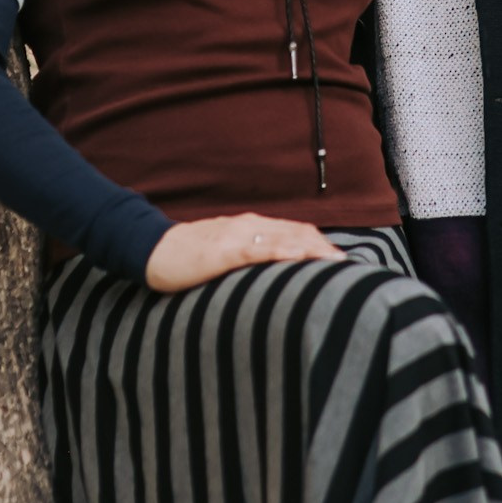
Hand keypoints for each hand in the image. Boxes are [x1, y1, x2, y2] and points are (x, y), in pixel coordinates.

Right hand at [143, 213, 343, 291]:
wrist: (153, 249)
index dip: (320, 244)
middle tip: (348, 266)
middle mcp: (250, 225)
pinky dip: (284, 252)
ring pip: (285, 238)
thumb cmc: (188, 257)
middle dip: (324, 248)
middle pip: (298, 232)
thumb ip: (248, 259)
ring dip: (313, 250)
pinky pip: (260, 250)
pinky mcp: (225, 249)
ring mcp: (238, 235)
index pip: (296, 231)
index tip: (341, 261)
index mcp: (252, 227)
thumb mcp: (224, 255)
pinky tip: (300, 259)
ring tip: (335, 264)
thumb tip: (272, 277)